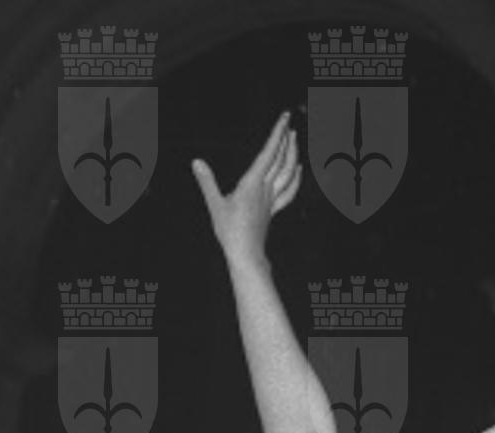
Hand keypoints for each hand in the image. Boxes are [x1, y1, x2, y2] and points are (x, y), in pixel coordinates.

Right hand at [192, 110, 300, 262]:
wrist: (246, 254)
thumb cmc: (230, 232)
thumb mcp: (214, 206)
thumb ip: (207, 182)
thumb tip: (196, 162)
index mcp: (252, 183)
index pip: (268, 152)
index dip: (277, 132)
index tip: (285, 117)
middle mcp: (265, 188)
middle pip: (281, 159)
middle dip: (286, 139)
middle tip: (289, 124)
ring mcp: (272, 199)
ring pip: (288, 172)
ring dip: (292, 153)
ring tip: (295, 139)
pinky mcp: (273, 209)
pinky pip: (289, 190)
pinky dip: (296, 177)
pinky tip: (298, 168)